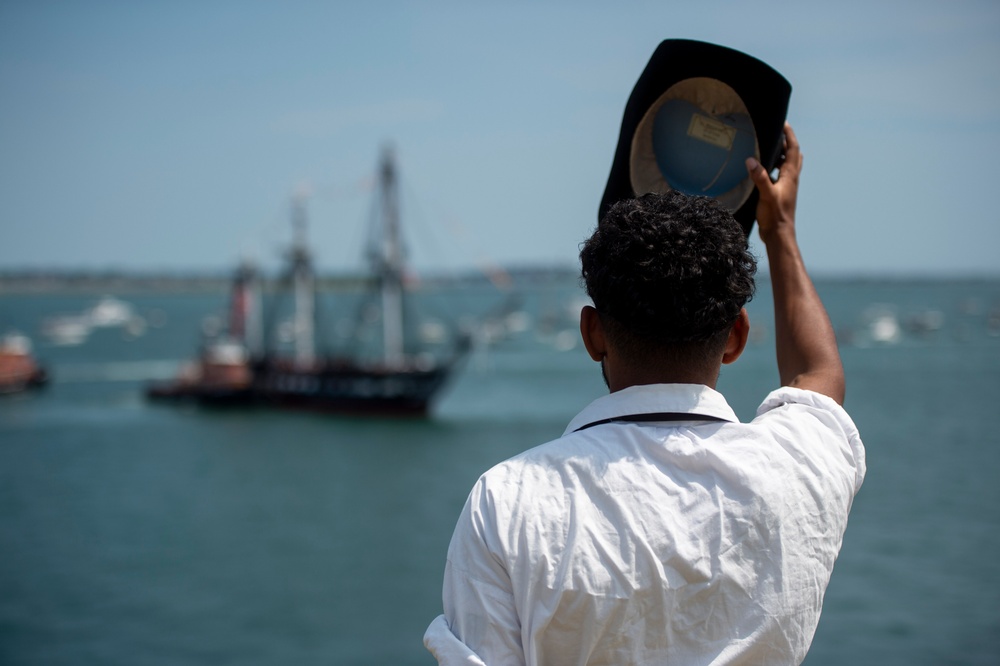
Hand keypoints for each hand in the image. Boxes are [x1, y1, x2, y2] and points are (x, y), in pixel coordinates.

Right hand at [745, 122, 802, 241]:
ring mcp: (787, 186)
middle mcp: (791, 179)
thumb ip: (760, 177)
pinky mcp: (781, 193)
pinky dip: (776, 167)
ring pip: (789, 165)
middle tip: (777, 133)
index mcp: (790, 176)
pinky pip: (781, 175)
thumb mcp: (766, 195)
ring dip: (782, 155)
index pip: (793, 149)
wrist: (779, 234)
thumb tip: (751, 160)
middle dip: (787, 142)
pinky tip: (765, 170)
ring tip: (770, 148)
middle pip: (793, 155)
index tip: (783, 123)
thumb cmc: (775, 215)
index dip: (789, 135)